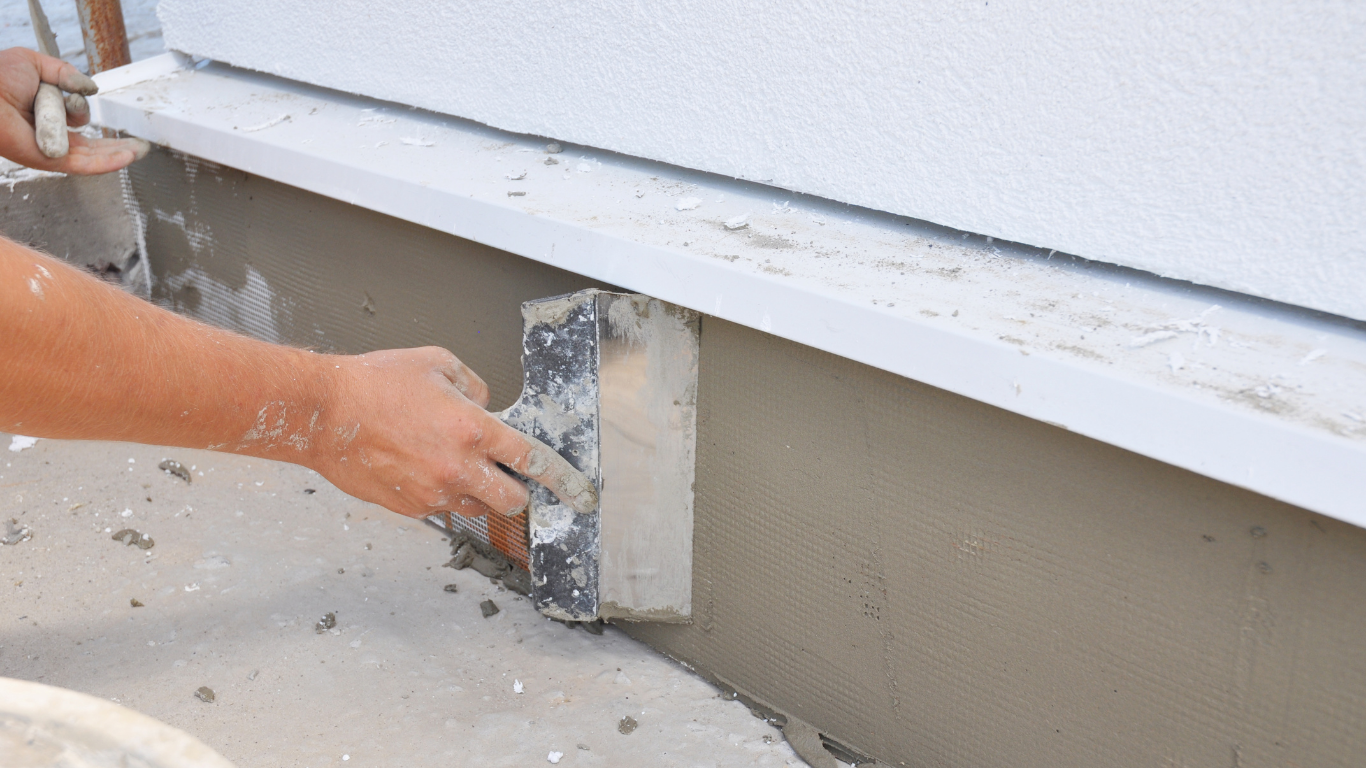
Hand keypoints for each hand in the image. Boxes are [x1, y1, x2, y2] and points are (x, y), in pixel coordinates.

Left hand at [0, 47, 147, 174]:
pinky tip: (129, 157)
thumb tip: (91, 89)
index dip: (84, 112)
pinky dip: (109, 162)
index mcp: (43, 113)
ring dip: (119, 154)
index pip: (73, 121)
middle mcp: (49, 134)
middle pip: (90, 145)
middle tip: (135, 144)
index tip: (88, 96)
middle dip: (114, 145)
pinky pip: (85, 165)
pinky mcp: (52, 160)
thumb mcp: (34, 63)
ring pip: (93, 157)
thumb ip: (65, 72)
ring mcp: (52, 149)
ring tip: (140, 150)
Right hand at [310, 347, 597, 519]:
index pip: (532, 460)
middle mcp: (457, 467)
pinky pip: (442, 509)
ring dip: (479, 494)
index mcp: (471, 429)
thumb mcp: (436, 365)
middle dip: (518, 492)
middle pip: (512, 501)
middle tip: (508, 477)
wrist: (322, 414)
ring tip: (456, 467)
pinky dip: (443, 495)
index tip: (577, 490)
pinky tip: (422, 469)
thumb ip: (474, 386)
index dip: (560, 477)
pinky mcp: (410, 507)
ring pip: (477, 509)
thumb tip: (486, 406)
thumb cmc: (373, 385)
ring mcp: (433, 492)